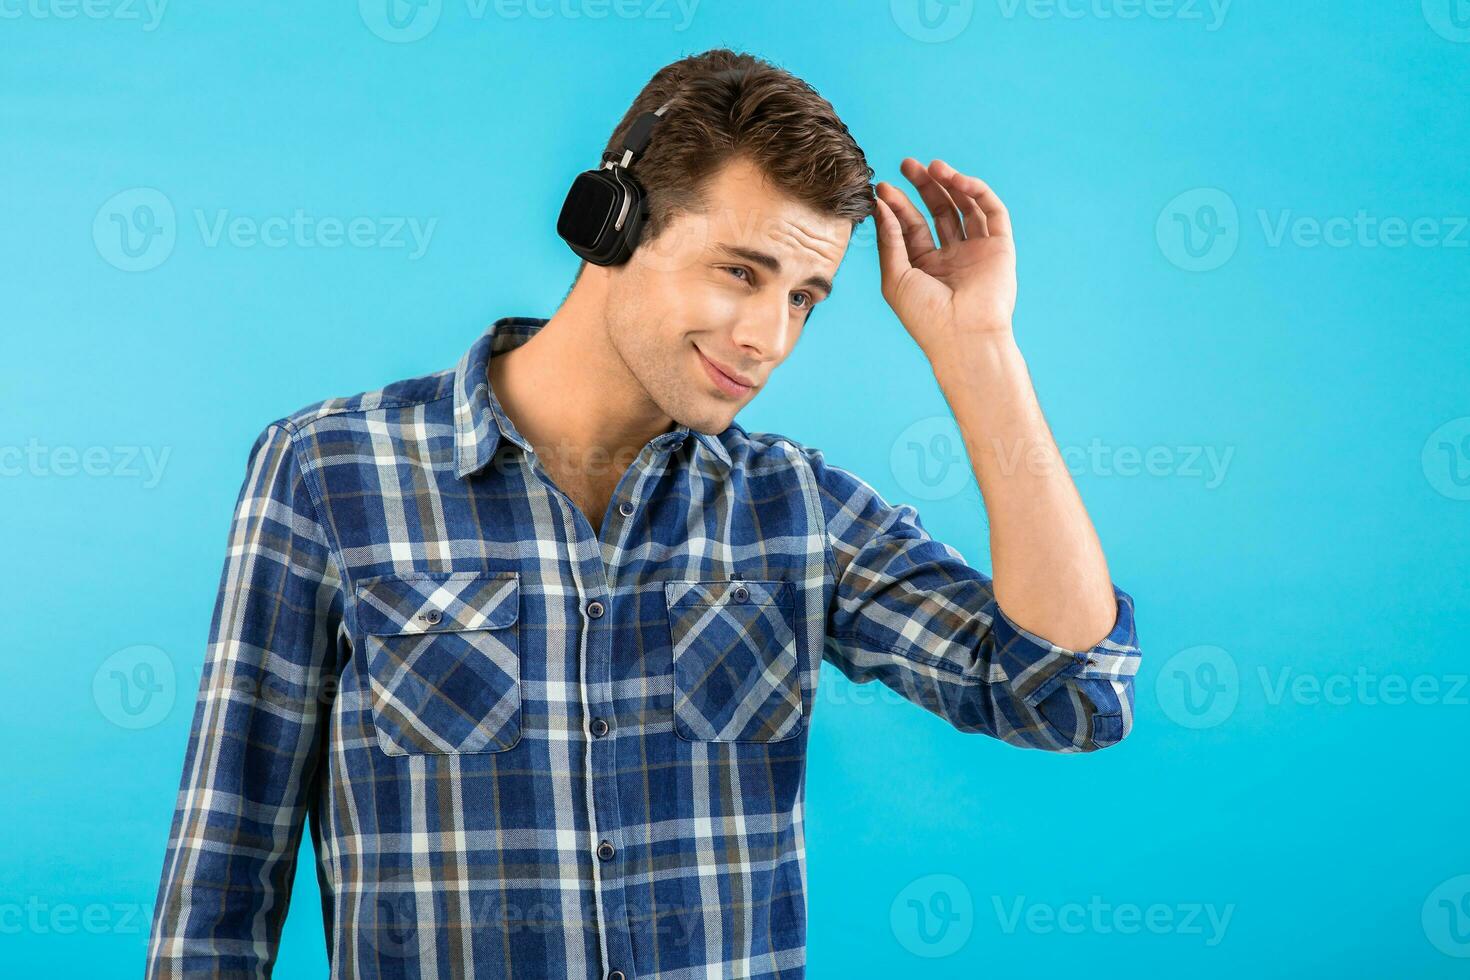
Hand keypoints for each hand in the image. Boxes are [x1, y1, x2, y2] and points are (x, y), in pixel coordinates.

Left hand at [873, 158, 1017, 355]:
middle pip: (938, 210)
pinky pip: (992, 211)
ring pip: (965, 206)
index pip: (912, 226)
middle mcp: (952, 256)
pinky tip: (958, 180)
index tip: (882, 187)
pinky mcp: (1000, 247)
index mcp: (926, 266)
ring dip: (950, 184)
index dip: (898, 205)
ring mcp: (977, 250)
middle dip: (924, 186)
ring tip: (933, 166)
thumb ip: (890, 239)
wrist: (963, 337)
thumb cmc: (925, 315)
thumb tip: (880, 204)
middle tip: (907, 164)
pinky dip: (977, 191)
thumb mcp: (896, 276)